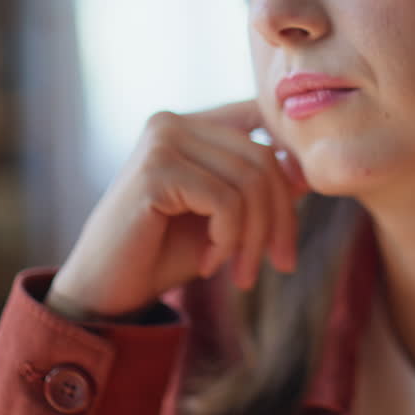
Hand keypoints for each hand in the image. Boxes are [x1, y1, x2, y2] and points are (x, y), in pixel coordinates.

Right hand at [46, 100, 306, 319]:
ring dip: (254, 237)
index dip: (289, 167)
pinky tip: (211, 263)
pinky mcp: (155, 169)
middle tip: (281, 263)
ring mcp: (162, 140)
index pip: (262, 122)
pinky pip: (224, 201)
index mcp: (191, 124)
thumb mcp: (226, 218)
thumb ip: (260, 188)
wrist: (107, 292)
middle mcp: (174, 122)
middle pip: (263, 157)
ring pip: (249, 181)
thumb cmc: (165, 254)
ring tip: (241, 272)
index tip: (290, 222)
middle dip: (280, 217)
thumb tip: (307, 171)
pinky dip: (229, 239)